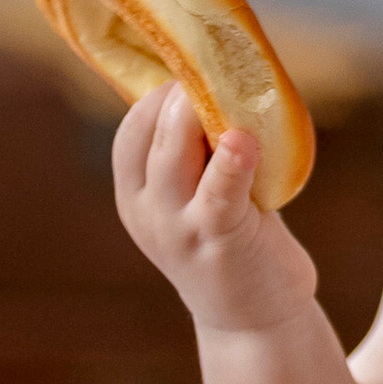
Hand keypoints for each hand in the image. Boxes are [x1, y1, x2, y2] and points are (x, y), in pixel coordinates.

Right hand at [111, 80, 317, 337]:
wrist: (252, 317)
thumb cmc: (232, 240)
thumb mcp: (198, 197)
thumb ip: (198, 154)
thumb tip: (217, 82)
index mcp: (135, 195)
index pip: (130, 132)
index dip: (157, 96)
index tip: (192, 70)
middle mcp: (147, 210)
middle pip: (150, 135)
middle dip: (177, 95)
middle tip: (213, 67)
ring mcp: (178, 227)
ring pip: (173, 155)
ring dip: (196, 115)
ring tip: (222, 88)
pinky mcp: (218, 238)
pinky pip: (219, 192)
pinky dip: (230, 162)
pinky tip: (242, 140)